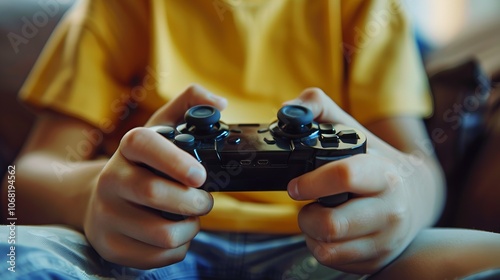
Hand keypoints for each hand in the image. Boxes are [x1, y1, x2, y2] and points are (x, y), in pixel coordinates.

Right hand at [83, 84, 226, 267]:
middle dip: (194, 201)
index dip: (174, 160)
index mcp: (126, 150)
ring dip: (190, 227)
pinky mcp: (111, 247)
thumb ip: (190, 105)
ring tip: (190, 216)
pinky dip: (179, 247)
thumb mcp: (161, 130)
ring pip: (163, 234)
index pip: (143, 144)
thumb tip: (220, 103)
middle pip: (154, 193)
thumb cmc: (142, 164)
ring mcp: (106, 216)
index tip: (200, 175)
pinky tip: (175, 232)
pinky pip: (159, 257)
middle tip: (204, 200)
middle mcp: (110, 180)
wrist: (99, 200)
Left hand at [286, 88, 442, 273]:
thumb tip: (288, 110)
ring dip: (311, 231)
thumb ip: (320, 109)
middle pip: (331, 224)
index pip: (345, 176)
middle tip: (308, 202)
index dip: (312, 182)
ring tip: (318, 214)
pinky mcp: (377, 260)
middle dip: (307, 214)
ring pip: (327, 248)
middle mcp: (390, 211)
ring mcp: (385, 240)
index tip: (296, 184)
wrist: (418, 196)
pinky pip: (332, 261)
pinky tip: (328, 232)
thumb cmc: (377, 162)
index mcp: (384, 174)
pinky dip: (320, 247)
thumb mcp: (354, 130)